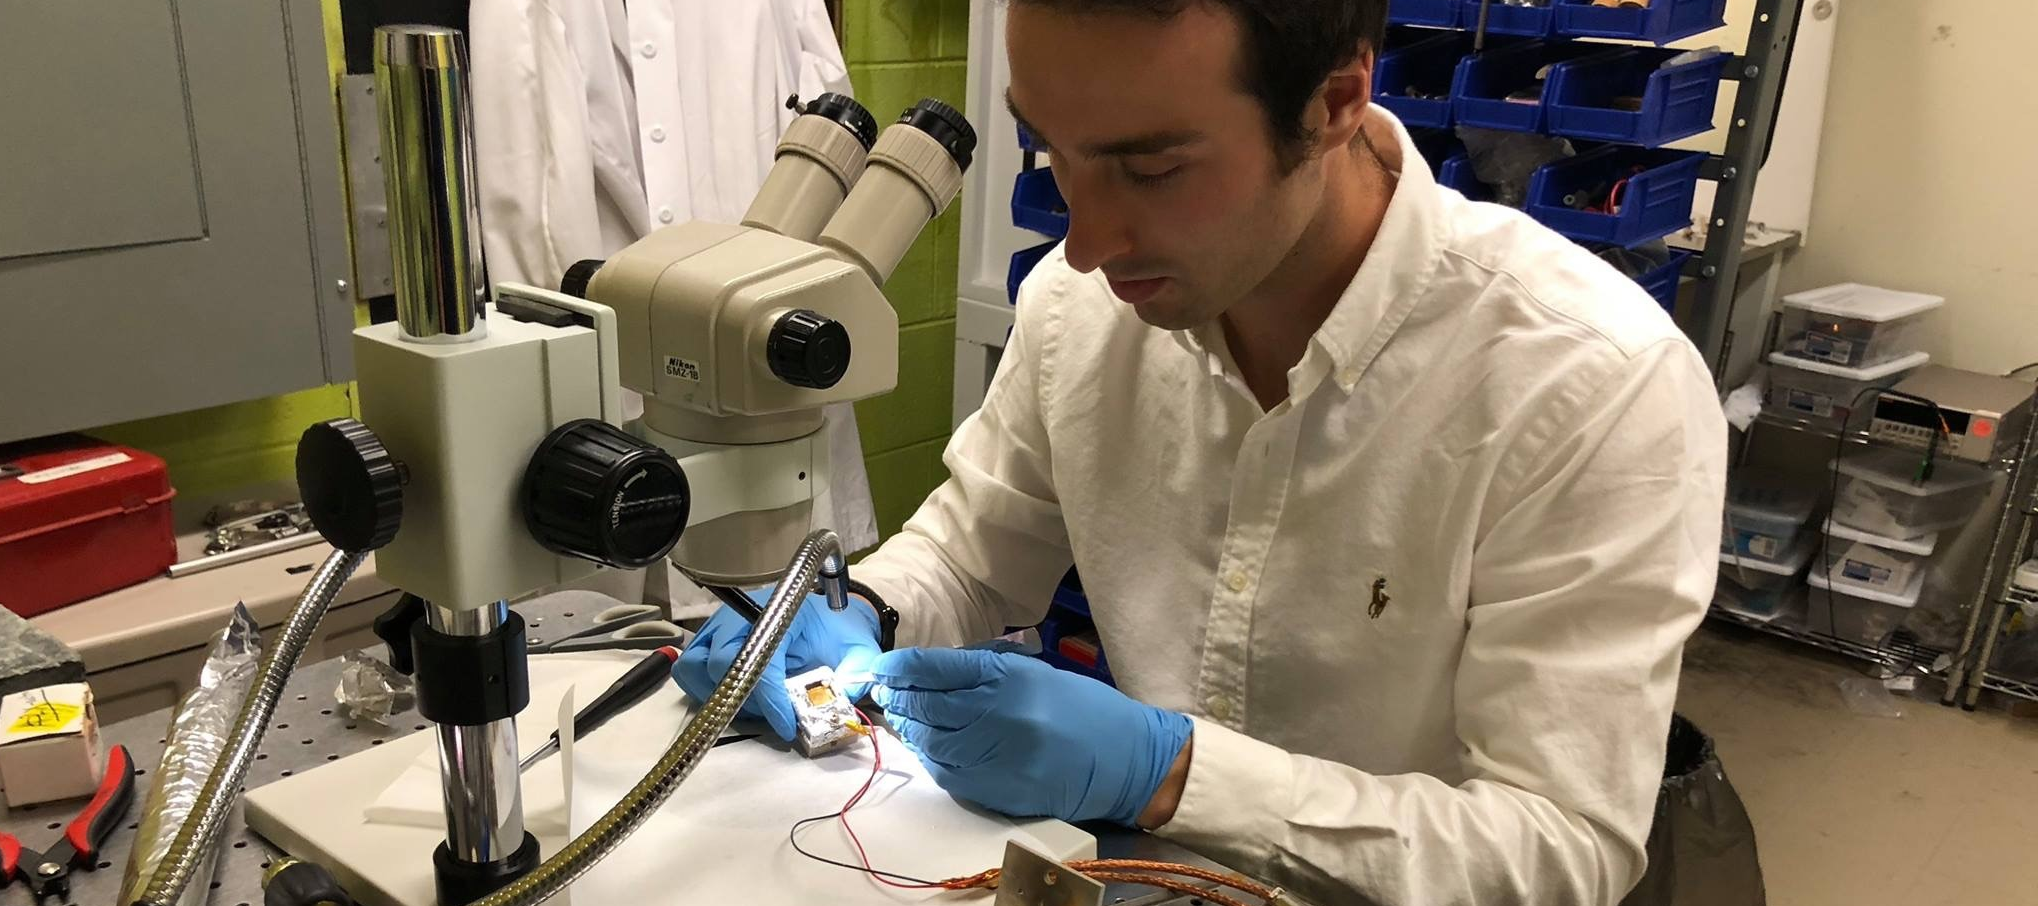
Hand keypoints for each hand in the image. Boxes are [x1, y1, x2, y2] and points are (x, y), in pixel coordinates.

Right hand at [671, 589, 881, 741]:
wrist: (830, 615)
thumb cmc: (839, 632)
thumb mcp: (859, 652)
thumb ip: (855, 677)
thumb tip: (840, 707)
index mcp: (782, 612)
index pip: (761, 659)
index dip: (770, 700)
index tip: (787, 726)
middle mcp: (742, 615)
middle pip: (720, 664)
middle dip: (747, 699)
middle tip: (771, 715)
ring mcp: (720, 625)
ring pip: (694, 668)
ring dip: (720, 696)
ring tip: (753, 706)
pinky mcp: (708, 638)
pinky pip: (688, 669)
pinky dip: (704, 691)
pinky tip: (737, 698)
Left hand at [870, 645, 1191, 825]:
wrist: (1123, 758)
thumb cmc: (1080, 708)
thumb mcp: (1031, 673)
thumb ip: (980, 673)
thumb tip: (926, 675)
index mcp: (1005, 676)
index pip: (932, 669)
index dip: (898, 668)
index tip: (880, 668)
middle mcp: (995, 714)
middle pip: (924, 706)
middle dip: (898, 698)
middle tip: (885, 693)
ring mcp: (995, 755)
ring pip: (929, 742)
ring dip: (910, 731)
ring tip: (904, 720)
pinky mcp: (997, 790)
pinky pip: (948, 773)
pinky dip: (932, 759)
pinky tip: (929, 748)